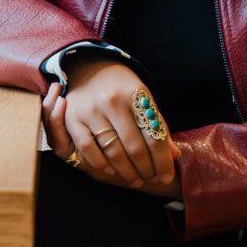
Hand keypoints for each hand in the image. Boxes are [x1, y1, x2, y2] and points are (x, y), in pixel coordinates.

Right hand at [41, 60, 180, 196]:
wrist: (89, 67)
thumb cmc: (121, 88)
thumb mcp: (143, 100)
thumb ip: (157, 126)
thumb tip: (174, 155)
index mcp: (135, 94)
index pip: (154, 135)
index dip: (162, 160)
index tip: (167, 177)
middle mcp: (112, 101)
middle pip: (134, 146)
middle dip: (146, 169)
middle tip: (152, 180)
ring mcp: (91, 110)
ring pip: (113, 151)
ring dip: (126, 171)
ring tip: (136, 180)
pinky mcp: (73, 118)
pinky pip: (88, 148)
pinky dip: (100, 163)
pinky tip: (111, 171)